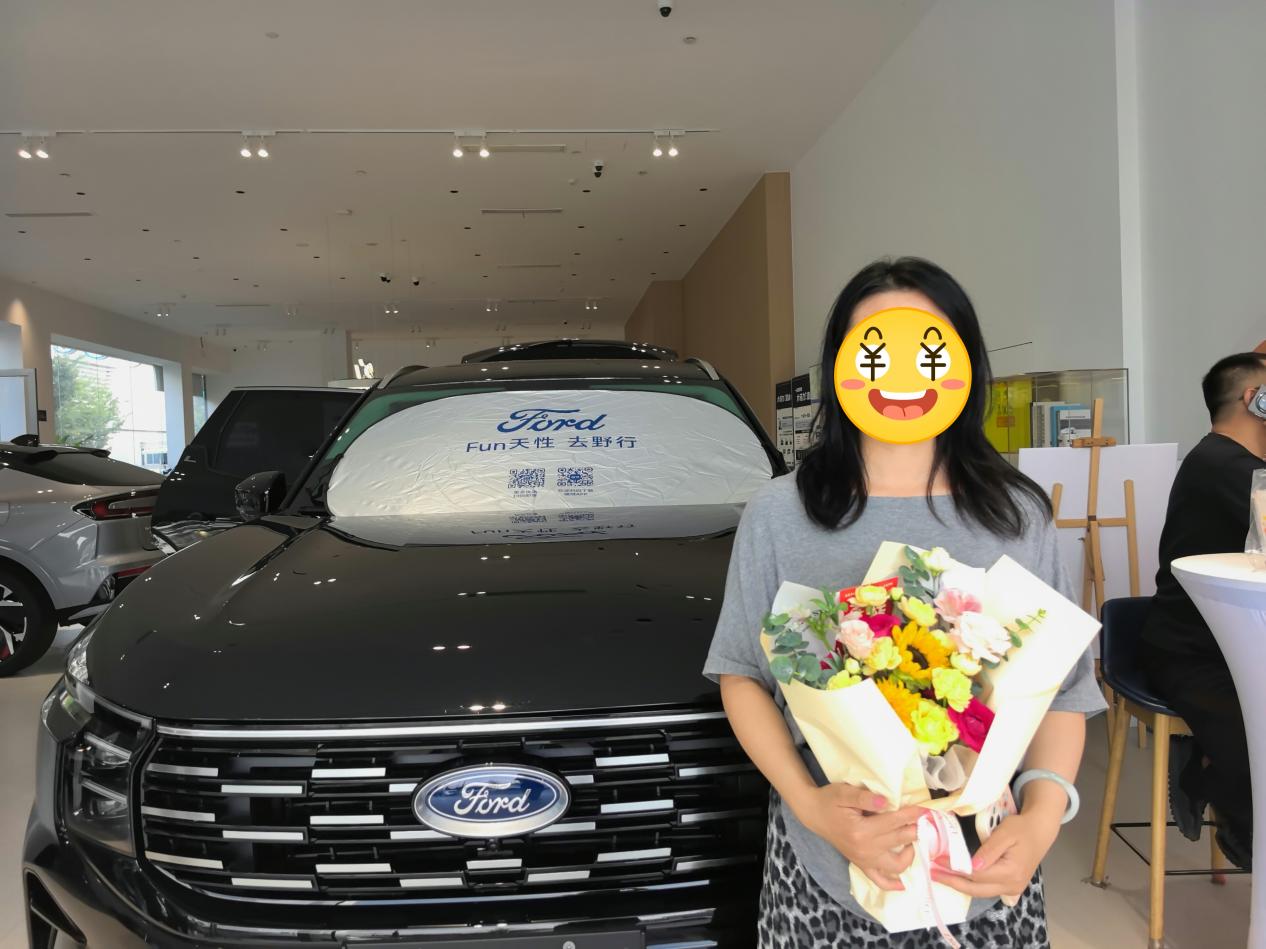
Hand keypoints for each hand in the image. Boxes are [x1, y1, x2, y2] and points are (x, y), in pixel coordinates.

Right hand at [792, 784, 923, 891]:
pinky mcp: (862, 864)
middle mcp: (865, 849)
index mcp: (861, 830)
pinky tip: (904, 882)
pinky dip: (893, 884)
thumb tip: (886, 802)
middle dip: (916, 829)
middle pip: (900, 840)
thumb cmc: (830, 800)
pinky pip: (880, 880)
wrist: (813, 813)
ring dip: (911, 853)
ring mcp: (864, 860)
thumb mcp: (844, 793)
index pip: (895, 821)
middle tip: (926, 820)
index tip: (926, 809)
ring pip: (897, 864)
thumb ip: (865, 798)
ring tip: (913, 839)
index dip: (912, 814)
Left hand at [931, 810, 1060, 900]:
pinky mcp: (1010, 886)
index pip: (977, 875)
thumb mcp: (1005, 833)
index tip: (937, 860)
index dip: (955, 869)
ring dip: (959, 885)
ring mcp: (1012, 889)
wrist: (1040, 831)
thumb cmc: (1022, 828)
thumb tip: (972, 866)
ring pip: (980, 892)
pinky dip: (970, 885)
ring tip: (940, 875)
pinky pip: (986, 889)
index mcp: (1011, 872)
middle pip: (976, 889)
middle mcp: (1012, 885)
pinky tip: (957, 877)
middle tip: (932, 873)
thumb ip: (989, 849)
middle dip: (952, 882)